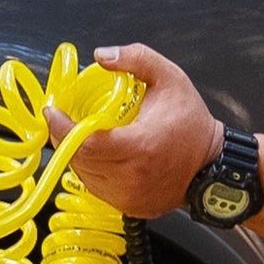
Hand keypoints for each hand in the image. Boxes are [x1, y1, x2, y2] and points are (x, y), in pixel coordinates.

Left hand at [44, 42, 222, 216]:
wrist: (211, 164)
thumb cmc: (192, 124)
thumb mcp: (169, 78)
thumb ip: (136, 59)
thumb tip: (101, 56)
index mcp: (140, 146)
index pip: (87, 143)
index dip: (63, 129)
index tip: (52, 112)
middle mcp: (133, 177)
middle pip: (81, 161)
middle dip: (65, 139)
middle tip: (62, 121)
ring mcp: (131, 196)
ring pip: (86, 177)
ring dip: (78, 156)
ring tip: (81, 135)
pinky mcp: (131, 207)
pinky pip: (99, 190)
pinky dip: (92, 172)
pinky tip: (99, 156)